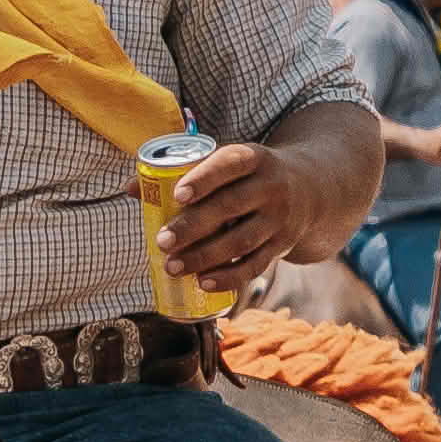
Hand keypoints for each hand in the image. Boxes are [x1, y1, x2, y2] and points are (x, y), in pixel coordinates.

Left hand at [165, 139, 306, 293]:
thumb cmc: (247, 176)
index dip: (204, 178)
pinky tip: (202, 283)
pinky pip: (255, 266)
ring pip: (241, 241)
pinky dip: (229, 277)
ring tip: (172, 266)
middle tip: (161, 241)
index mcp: (255, 158)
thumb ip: (183, 172)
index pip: (230, 164)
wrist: (309, 190)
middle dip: (194, 226)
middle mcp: (272, 187)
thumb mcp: (227, 163)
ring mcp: (280, 219)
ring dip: (205, 257)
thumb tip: (131, 188)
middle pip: (231, 207)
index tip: (177, 195)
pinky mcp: (281, 246)